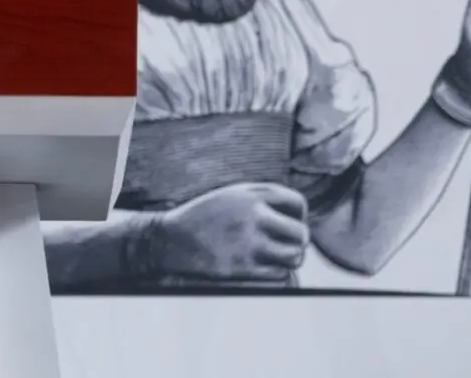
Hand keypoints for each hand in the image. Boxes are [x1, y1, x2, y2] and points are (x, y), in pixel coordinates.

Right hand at [152, 182, 308, 281]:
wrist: (169, 239)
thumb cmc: (204, 217)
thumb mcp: (231, 195)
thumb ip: (263, 199)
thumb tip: (298, 215)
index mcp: (251, 194)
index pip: (297, 202)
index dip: (298, 215)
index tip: (288, 222)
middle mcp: (253, 216)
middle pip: (301, 234)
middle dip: (297, 241)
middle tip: (286, 245)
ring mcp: (249, 243)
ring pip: (295, 256)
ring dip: (289, 259)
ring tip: (275, 257)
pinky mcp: (243, 268)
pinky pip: (279, 275)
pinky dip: (275, 273)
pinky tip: (260, 267)